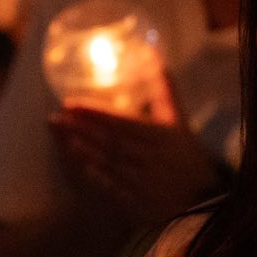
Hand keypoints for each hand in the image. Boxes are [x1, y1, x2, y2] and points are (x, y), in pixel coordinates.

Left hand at [52, 82, 223, 227]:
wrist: (201, 198)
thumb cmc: (186, 155)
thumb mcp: (178, 119)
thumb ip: (163, 88)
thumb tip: (150, 53)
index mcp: (158, 136)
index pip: (121, 122)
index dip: (95, 113)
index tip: (70, 103)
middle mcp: (148, 158)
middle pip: (109, 142)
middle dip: (81, 129)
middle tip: (54, 118)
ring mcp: (141, 182)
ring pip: (107, 164)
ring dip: (81, 151)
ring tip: (60, 138)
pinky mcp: (135, 202)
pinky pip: (110, 189)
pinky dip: (92, 178)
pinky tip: (75, 168)